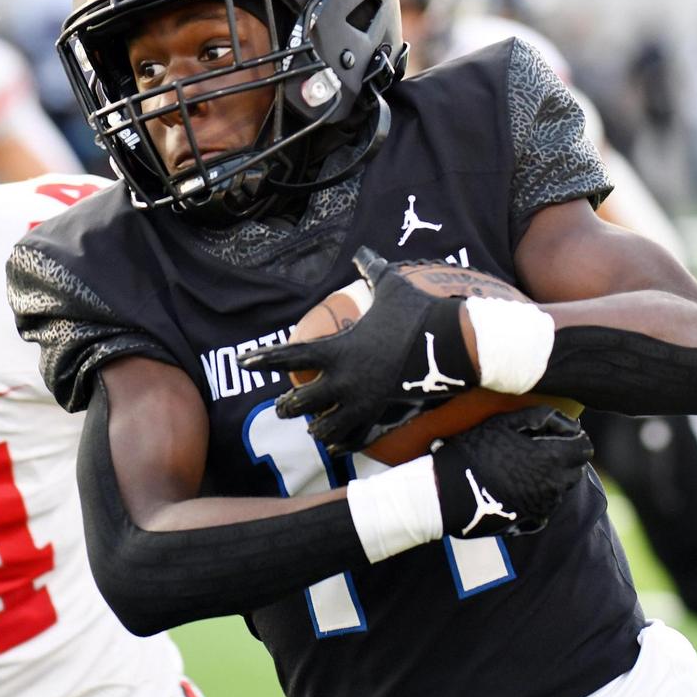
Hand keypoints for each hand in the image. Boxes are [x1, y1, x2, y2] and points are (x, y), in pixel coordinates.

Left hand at [239, 246, 474, 452]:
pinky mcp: (381, 418)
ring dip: (314, 427)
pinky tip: (336, 445)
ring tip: (310, 426)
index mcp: (338, 350)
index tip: (245, 363)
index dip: (263, 360)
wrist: (451, 346)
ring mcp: (362, 403)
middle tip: (280, 404)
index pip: (289, 357)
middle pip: (299, 402)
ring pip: (324, 427)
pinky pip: (355, 438)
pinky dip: (343, 443)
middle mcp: (343, 381)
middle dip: (287, 405)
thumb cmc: (418, 314)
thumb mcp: (391, 286)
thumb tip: (363, 251)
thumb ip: (371, 270)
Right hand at [432, 406, 592, 537]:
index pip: (584, 447)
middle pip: (575, 469)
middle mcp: (554, 486)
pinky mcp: (530, 521)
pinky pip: (545, 507)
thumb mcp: (504, 423)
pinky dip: (537, 496)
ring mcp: (543, 506)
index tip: (559, 433)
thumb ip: (540, 417)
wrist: (448, 491)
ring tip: (522, 466)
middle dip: (564, 457)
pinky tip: (516, 487)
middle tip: (538, 447)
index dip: (574, 437)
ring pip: (560, 488)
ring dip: (550, 476)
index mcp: (551, 458)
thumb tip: (570, 421)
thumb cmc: (474, 451)